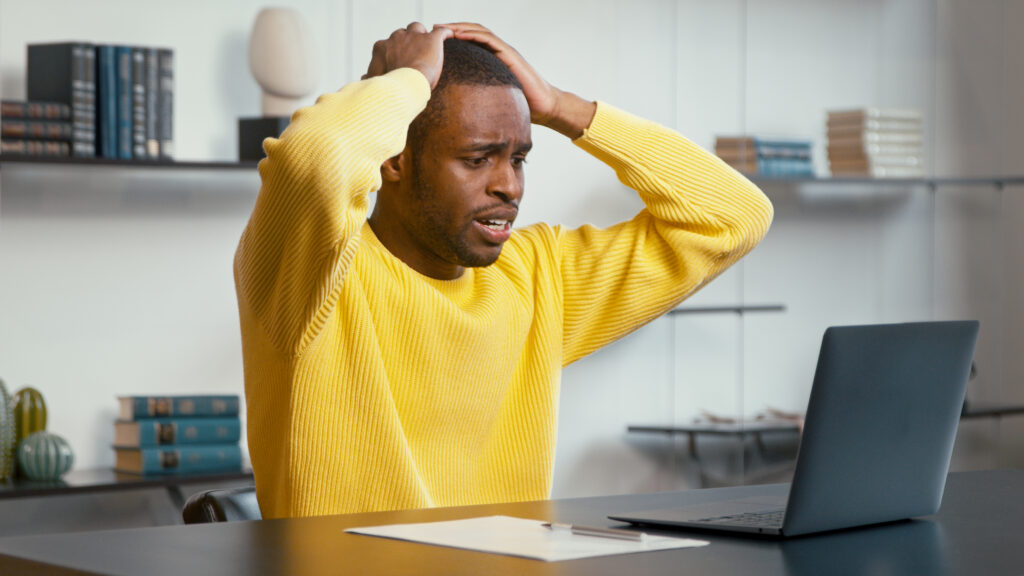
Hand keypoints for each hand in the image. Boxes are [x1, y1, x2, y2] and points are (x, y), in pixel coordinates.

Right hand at [363, 22, 452, 88]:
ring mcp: (414, 37)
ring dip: (421, 35)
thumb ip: (370, 78)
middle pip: (402, 34)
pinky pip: (441, 31)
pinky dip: (445, 34)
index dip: (394, 52)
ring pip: (417, 28)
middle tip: (413, 56)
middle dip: (407, 43)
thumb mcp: (375, 83)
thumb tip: (363, 78)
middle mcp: (396, 38)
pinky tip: (448, 37)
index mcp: (381, 47)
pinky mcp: (431, 40)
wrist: (404, 88)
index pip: (387, 44)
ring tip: (428, 46)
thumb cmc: (388, 89)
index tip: (399, 61)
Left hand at [441, 22, 595, 138]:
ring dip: (459, 27)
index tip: (432, 40)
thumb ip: (478, 97)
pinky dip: (473, 35)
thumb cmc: (520, 104)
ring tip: (442, 28)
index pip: (470, 42)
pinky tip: (460, 35)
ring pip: (479, 32)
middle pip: (472, 32)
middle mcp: (498, 51)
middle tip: (431, 28)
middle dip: (451, 28)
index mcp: (493, 59)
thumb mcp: (493, 99)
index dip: (452, 38)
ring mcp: (505, 51)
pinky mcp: (510, 55)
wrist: (544, 106)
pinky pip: (490, 40)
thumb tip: (456, 111)